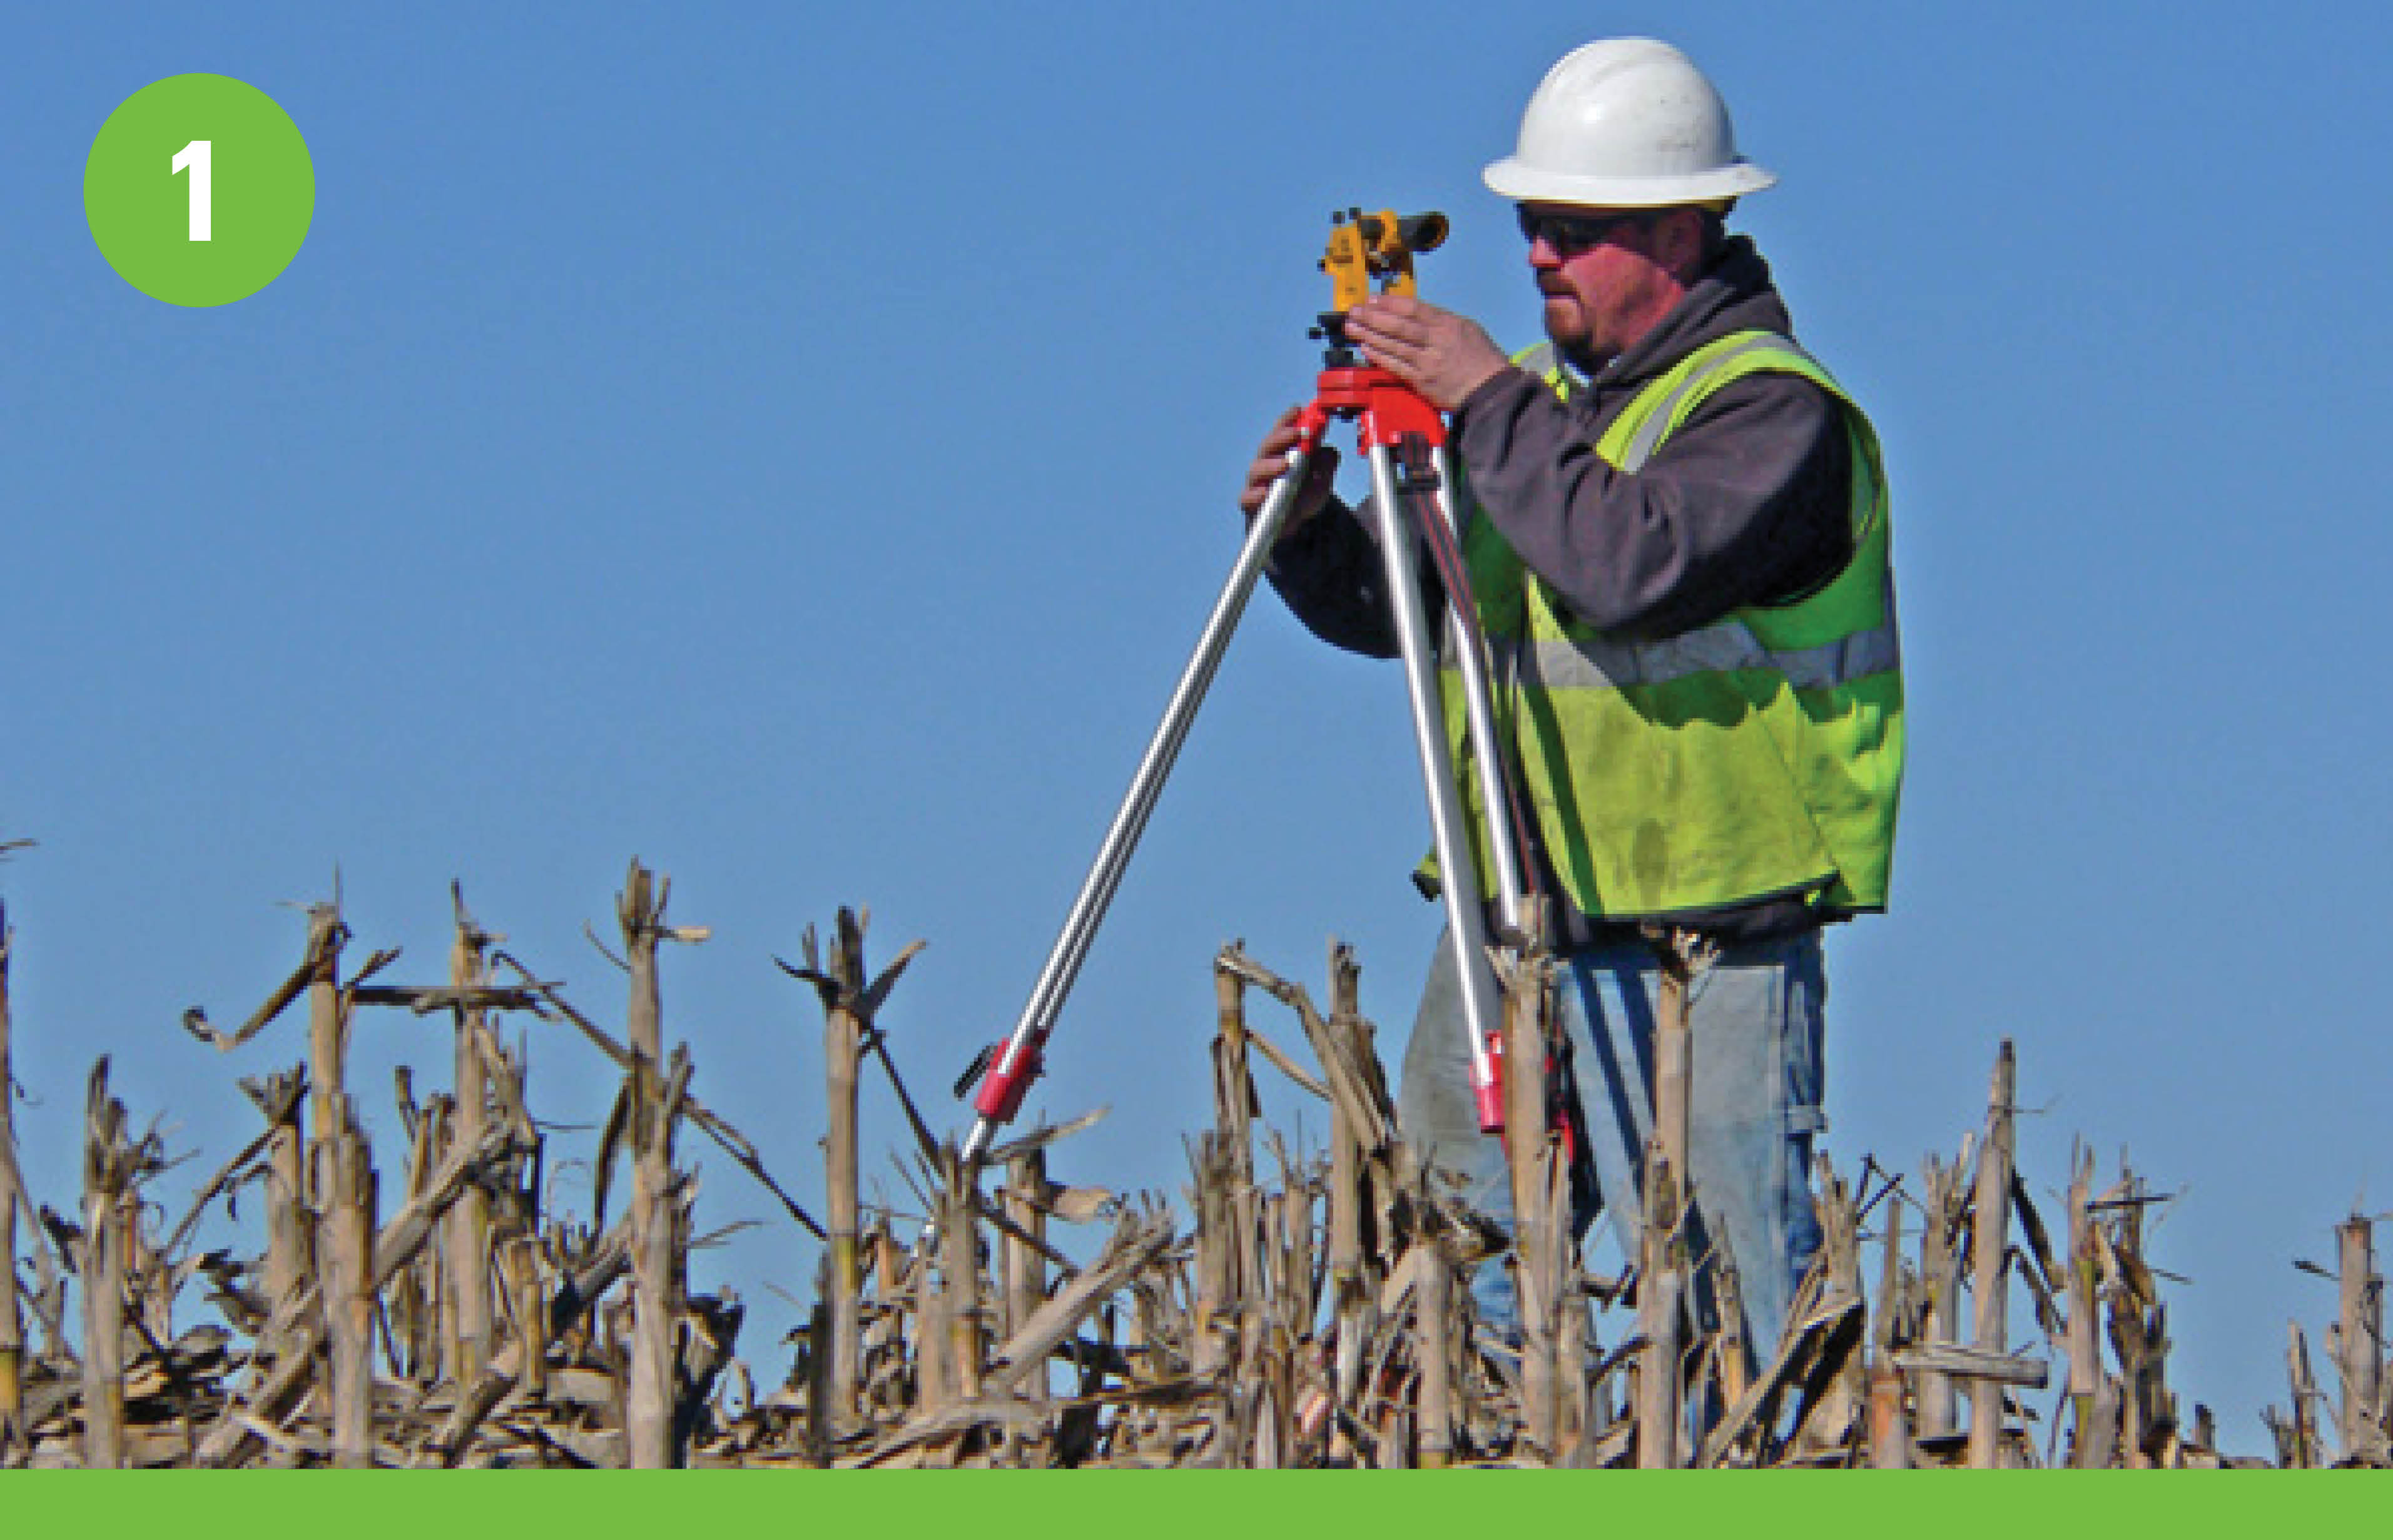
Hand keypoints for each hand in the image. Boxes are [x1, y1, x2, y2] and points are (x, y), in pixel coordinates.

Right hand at [1240, 406, 1339, 529]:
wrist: (1294, 524)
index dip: (1290, 418)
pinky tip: (1266, 493)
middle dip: (1283, 437)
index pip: (1283, 428)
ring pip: (1257, 469)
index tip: (1300, 409)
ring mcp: (1256, 481)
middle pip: (1269, 444)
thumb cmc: (1304, 492)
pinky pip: (1247, 497)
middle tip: (1301, 433)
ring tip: (1287, 464)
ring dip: (1272, 465)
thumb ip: (1326, 462)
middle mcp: (1266, 461)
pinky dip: (1256, 494)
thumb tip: (1329, 449)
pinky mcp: (1250, 502)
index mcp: (1282, 449)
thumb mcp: (1322, 477)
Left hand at [1342, 293, 1507, 411]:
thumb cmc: (1482, 360)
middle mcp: (1436, 340)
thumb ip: (1441, 321)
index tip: (1371, 298)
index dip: (1389, 302)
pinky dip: (1379, 356)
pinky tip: (1365, 348)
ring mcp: (1427, 361)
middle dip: (1372, 317)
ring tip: (1352, 327)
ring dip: (1369, 335)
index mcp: (1448, 324)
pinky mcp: (1421, 381)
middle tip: (1353, 311)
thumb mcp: (1468, 330)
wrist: (1491, 391)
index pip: (1413, 308)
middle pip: (1398, 325)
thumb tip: (1416, 315)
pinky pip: (1395, 366)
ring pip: (1393, 344)